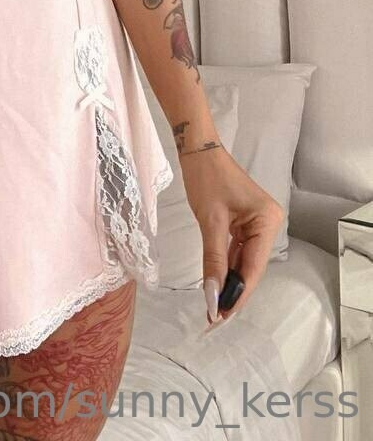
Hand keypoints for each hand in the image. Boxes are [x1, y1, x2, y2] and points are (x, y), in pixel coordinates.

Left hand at [178, 143, 283, 327]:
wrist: (198, 149)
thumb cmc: (206, 178)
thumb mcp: (210, 221)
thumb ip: (213, 259)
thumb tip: (212, 296)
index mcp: (268, 221)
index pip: (253, 267)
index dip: (237, 294)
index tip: (220, 316)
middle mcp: (269, 224)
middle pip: (250, 267)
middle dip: (232, 292)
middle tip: (213, 318)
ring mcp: (258, 224)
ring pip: (243, 262)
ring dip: (228, 282)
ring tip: (213, 308)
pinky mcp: (245, 223)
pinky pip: (236, 251)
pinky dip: (225, 266)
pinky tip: (216, 285)